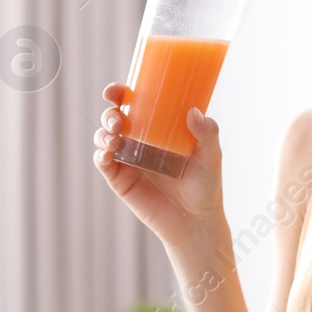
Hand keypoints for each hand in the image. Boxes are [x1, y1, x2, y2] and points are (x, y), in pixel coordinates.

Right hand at [93, 83, 224, 250]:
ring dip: (103, 134)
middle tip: (118, 119)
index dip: (121, 93)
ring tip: (115, 137)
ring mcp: (128, 160)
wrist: (196, 221)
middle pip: (114, 118)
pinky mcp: (121, 180)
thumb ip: (207, 133)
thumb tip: (194, 112)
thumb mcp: (211, 156)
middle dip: (109, 113)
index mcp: (157, 128)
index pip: (134, 104)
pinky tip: (107, 155)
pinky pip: (104, 164)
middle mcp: (139, 141)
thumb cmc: (205, 186)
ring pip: (105, 138)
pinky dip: (100, 156)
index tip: (118, 90)